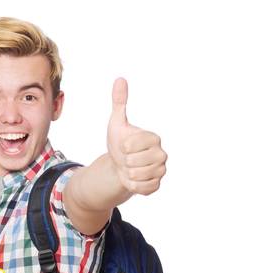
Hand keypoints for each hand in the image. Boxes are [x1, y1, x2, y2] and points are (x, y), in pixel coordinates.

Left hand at [106, 78, 166, 195]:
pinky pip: (142, 188)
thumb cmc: (119, 143)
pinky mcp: (157, 185)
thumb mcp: (117, 123)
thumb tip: (120, 79)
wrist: (119, 165)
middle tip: (127, 158)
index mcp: (154, 138)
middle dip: (124, 161)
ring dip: (128, 173)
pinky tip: (133, 178)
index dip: (122, 147)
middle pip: (135, 161)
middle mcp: (162, 154)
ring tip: (130, 168)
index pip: (132, 145)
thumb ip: (119, 102)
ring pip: (137, 175)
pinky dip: (133, 185)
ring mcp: (161, 170)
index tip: (124, 145)